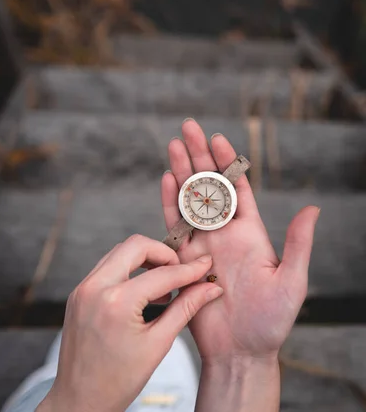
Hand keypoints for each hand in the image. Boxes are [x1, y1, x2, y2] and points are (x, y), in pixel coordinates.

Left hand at [38, 235, 222, 411]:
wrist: (79, 401)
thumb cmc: (117, 381)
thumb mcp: (158, 344)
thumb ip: (185, 309)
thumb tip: (210, 288)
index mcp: (116, 302)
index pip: (162, 274)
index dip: (189, 270)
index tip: (205, 265)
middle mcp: (95, 288)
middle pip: (136, 246)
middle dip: (163, 253)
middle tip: (181, 271)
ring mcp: (83, 288)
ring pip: (119, 252)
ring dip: (145, 259)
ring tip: (164, 285)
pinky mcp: (79, 293)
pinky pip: (107, 267)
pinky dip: (129, 270)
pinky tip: (144, 291)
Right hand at [162, 119, 319, 365]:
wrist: (240, 352)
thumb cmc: (270, 321)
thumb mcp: (292, 281)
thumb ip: (298, 243)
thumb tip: (313, 208)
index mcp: (249, 232)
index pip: (237, 187)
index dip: (228, 161)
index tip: (218, 137)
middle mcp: (224, 232)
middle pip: (209, 185)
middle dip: (199, 155)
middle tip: (188, 128)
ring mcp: (202, 243)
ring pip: (189, 199)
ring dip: (181, 171)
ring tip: (173, 144)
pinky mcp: (183, 259)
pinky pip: (174, 226)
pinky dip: (169, 202)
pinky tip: (166, 179)